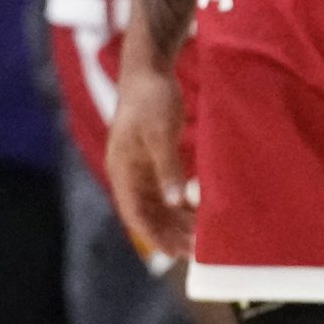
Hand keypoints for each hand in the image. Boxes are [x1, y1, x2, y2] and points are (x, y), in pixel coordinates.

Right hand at [105, 58, 192, 261]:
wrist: (148, 69)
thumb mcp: (159, 133)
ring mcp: (139, 166)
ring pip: (157, 204)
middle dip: (169, 233)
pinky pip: (165, 189)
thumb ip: (167, 167)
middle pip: (147, 213)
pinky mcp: (152, 158)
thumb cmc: (151, 98)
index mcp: (122, 168)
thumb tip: (175, 203)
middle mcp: (128, 172)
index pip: (135, 213)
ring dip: (175, 221)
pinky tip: (199, 211)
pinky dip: (180, 203)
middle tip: (198, 251)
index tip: (176, 254)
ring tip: (201, 236)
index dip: (154, 236)